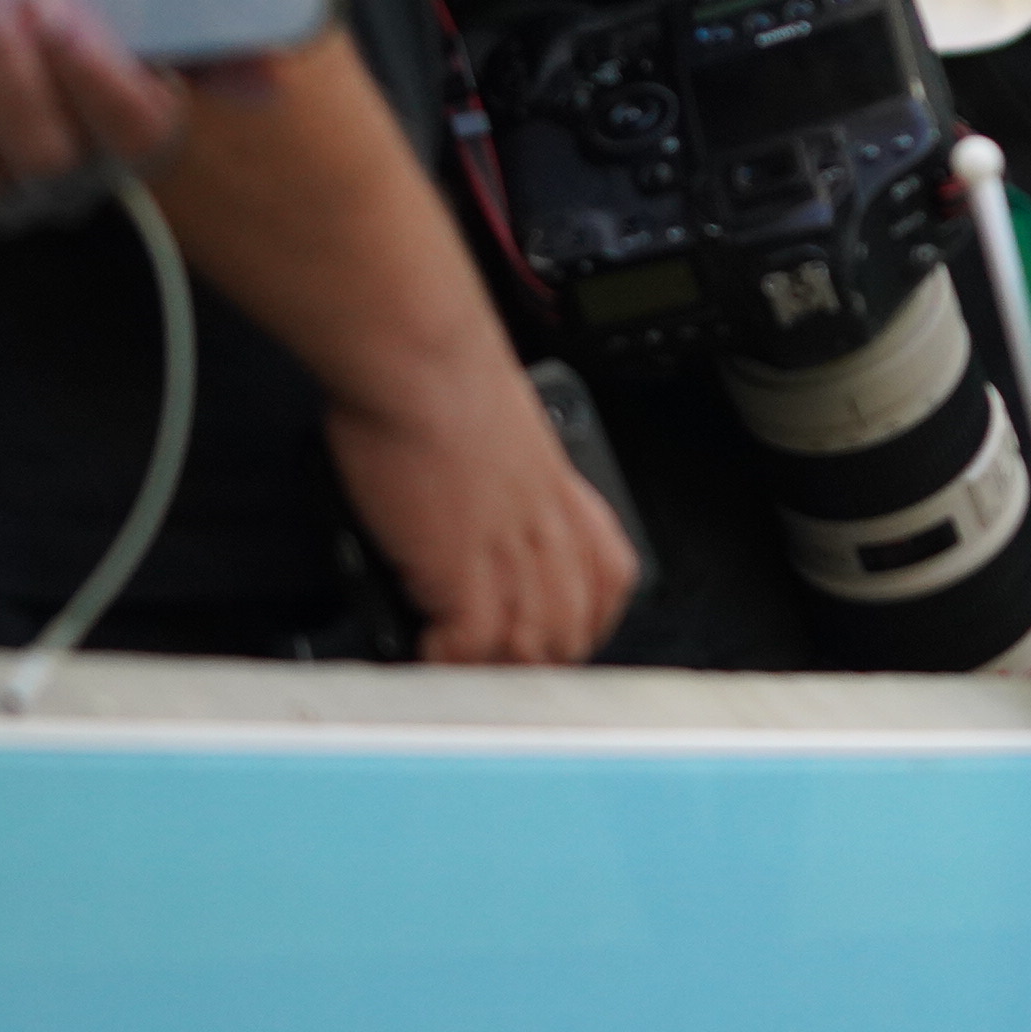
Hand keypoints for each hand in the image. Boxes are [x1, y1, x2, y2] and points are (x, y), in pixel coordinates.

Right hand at [323, 340, 639, 666]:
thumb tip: (467, 509)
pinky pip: (471, 646)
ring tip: (451, 670)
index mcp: (566, 494)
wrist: (421, 361)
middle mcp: (550, 529)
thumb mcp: (499, 435)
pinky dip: (446, 663)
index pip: (609, 581)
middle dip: (532, 661)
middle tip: (486, 669)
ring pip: (528, 648)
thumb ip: (501, 481)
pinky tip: (422, 654)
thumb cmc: (444, 379)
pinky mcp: (465, 568)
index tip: (545, 638)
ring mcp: (513, 553)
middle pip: (570, 629)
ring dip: (488, 669)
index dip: (580, 622)